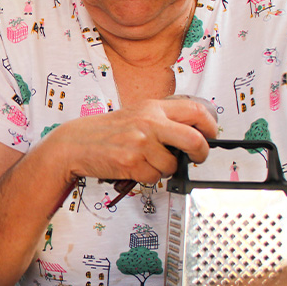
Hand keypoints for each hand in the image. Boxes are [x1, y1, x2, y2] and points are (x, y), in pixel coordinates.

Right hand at [42, 96, 216, 186]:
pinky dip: (147, 177)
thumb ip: (162, 121)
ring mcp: (140, 143)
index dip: (210, 127)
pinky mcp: (131, 162)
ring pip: (172, 165)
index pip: (195, 112)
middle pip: (194, 140)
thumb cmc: (106, 131)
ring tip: (146, 161)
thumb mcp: (136, 115)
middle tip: (197, 157)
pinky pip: (154, 177)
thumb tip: (192, 136)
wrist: (76, 142)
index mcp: (153, 108)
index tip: (210, 135)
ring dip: (164, 169)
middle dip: (200, 153)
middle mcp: (149, 122)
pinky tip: (133, 167)